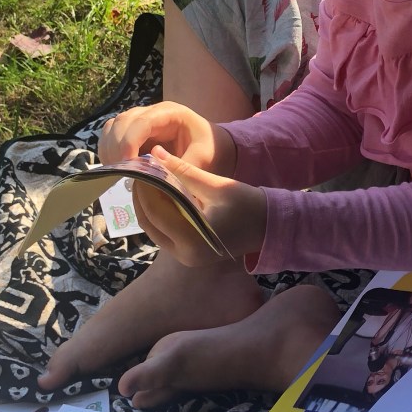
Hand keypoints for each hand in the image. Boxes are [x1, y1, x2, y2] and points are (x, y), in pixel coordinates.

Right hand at [98, 101, 236, 177]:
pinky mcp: (134, 133)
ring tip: (117, 171)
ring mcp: (141, 120)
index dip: (130, 141)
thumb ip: (179, 166)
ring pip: (113, 127)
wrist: (214, 149)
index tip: (128, 164)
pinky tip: (116, 168)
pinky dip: (109, 150)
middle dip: (117, 147)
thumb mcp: (202, 160)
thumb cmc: (211, 151)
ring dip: (110, 148)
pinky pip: (112, 136)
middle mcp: (153, 112)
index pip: (142, 121)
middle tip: (121, 172)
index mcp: (171, 113)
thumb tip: (152, 173)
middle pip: (122, 121)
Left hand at [131, 146, 266, 266]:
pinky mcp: (187, 256)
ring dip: (148, 205)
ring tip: (149, 181)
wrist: (270, 227)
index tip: (141, 165)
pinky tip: (161, 196)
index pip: (154, 209)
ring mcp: (185, 258)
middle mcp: (184, 254)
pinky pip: (164, 234)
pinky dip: (159, 215)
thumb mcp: (215, 185)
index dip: (143, 186)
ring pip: (153, 229)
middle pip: (148, 222)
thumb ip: (183, 171)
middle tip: (142, 172)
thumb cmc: (248, 204)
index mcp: (191, 238)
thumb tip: (155, 153)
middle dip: (141, 196)